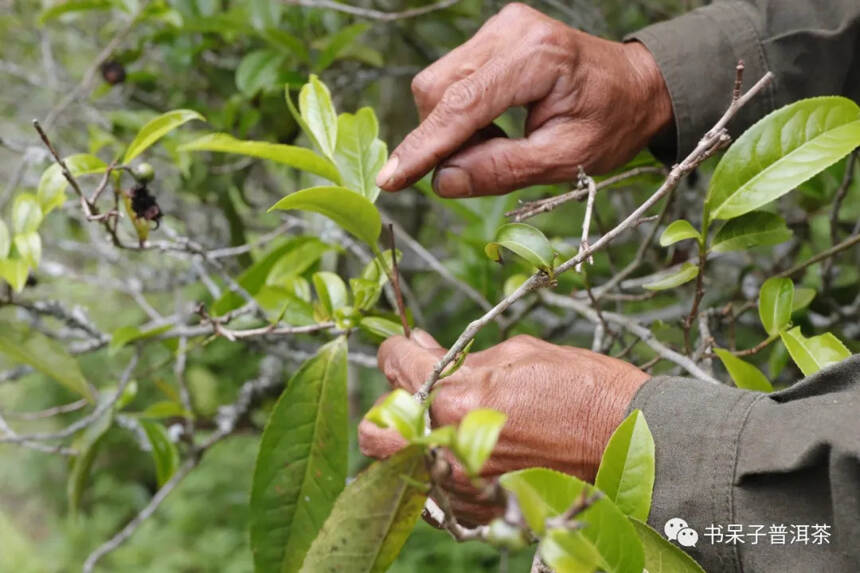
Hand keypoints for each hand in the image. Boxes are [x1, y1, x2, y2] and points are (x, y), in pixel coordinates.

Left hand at [358, 330, 649, 524]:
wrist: (627, 439)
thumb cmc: (581, 389)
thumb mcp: (519, 352)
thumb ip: (461, 356)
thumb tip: (421, 346)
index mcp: (458, 396)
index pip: (395, 364)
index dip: (396, 351)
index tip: (404, 350)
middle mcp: (451, 444)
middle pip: (375, 432)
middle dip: (389, 406)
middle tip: (416, 393)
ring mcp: (464, 483)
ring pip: (401, 466)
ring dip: (414, 439)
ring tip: (449, 422)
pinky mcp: (481, 508)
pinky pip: (436, 490)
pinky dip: (441, 468)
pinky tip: (468, 450)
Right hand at [375, 3, 672, 197]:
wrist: (637, 88)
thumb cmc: (611, 124)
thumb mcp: (566, 160)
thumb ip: (503, 170)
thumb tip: (442, 182)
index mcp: (537, 58)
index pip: (462, 105)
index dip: (423, 147)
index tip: (390, 180)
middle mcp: (512, 31)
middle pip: (438, 90)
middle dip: (441, 138)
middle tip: (477, 168)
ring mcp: (500, 27)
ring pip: (438, 84)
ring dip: (451, 127)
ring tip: (496, 143)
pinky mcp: (493, 35)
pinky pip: (452, 78)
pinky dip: (461, 112)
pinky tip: (494, 124)